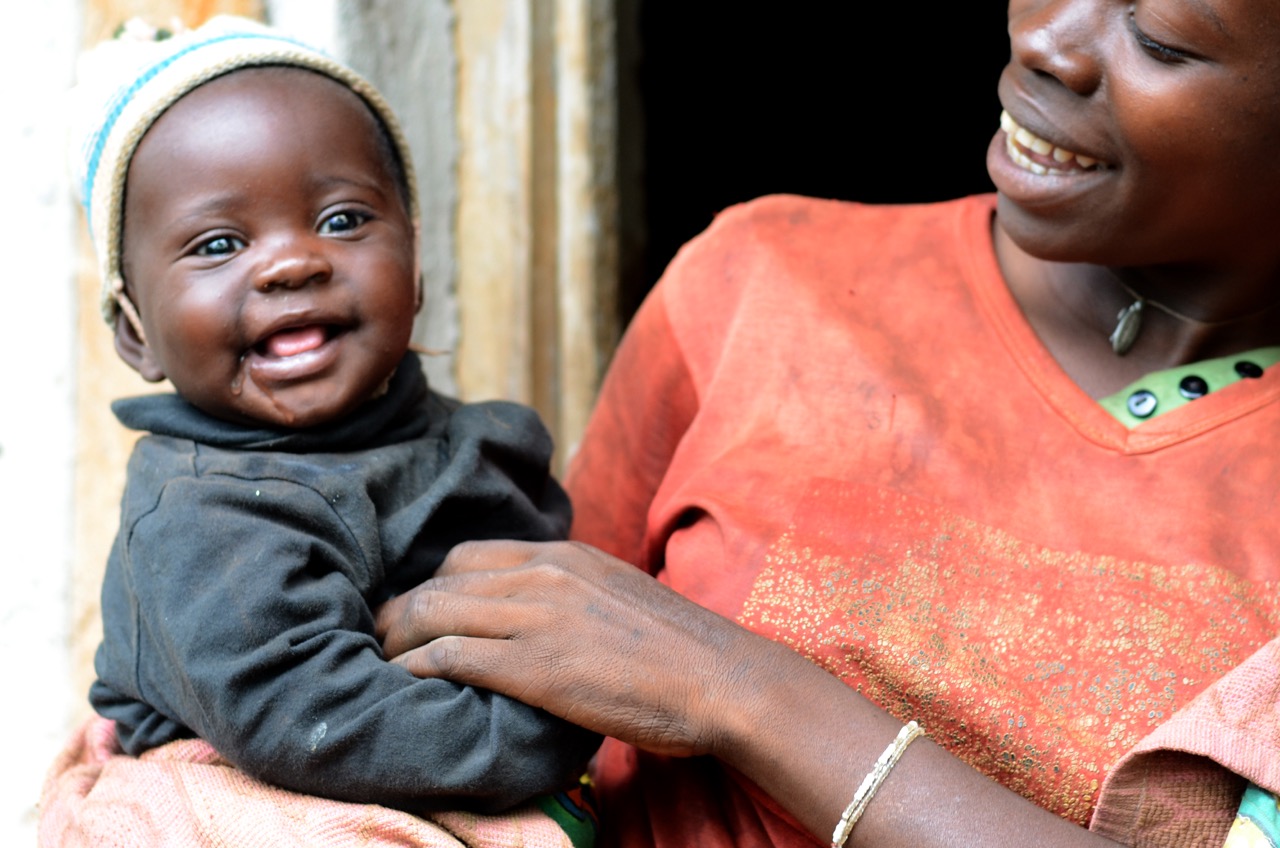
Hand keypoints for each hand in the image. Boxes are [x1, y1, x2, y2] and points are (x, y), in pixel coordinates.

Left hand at [375, 539, 765, 757]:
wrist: (723, 679)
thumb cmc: (680, 652)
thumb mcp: (622, 595)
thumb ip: (576, 593)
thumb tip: (547, 615)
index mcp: (566, 555)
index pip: (471, 555)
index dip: (433, 585)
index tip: (420, 616)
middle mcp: (546, 575)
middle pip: (442, 580)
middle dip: (400, 611)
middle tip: (382, 642)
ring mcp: (539, 618)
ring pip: (434, 612)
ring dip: (396, 640)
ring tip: (380, 665)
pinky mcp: (536, 666)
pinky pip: (450, 657)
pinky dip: (415, 669)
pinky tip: (402, 685)